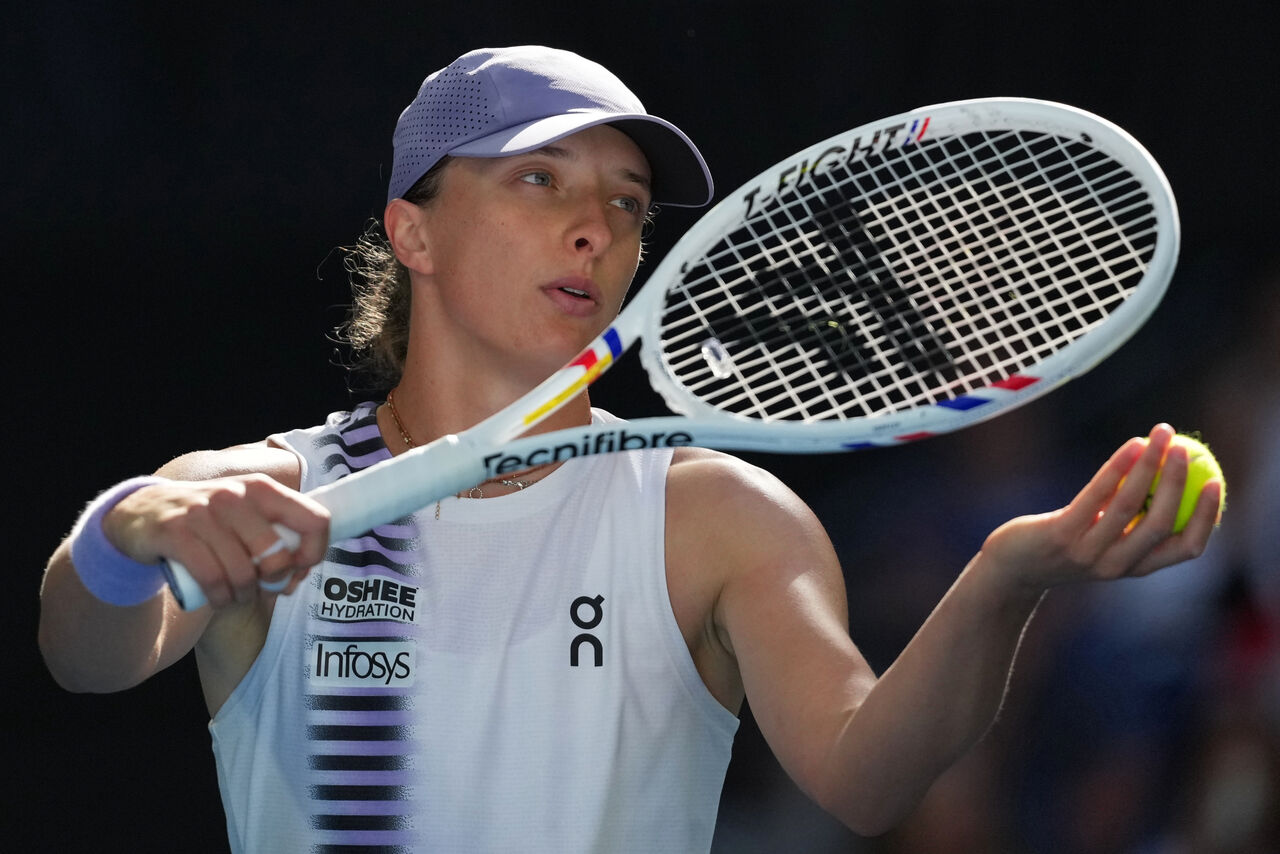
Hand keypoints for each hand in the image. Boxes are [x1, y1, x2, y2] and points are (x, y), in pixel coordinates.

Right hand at [104, 475, 329, 607]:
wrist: (141, 512)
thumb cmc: (208, 521)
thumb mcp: (246, 515)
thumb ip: (277, 536)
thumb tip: (300, 571)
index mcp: (263, 489)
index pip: (316, 519)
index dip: (315, 552)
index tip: (299, 568)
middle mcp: (235, 496)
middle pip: (277, 554)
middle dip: (275, 581)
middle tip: (263, 588)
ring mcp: (203, 512)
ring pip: (243, 571)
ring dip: (244, 594)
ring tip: (238, 595)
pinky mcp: (174, 532)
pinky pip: (211, 577)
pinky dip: (220, 597)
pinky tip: (219, 598)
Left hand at [980, 424, 1221, 591]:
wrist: (1013, 567)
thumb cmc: (1067, 544)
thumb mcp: (1106, 537)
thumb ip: (1136, 519)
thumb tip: (1171, 477)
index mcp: (1136, 566)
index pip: (1186, 548)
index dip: (1208, 517)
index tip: (1217, 482)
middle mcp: (1117, 564)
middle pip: (1161, 523)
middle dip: (1178, 482)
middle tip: (1185, 448)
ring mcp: (1088, 551)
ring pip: (1130, 505)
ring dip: (1150, 465)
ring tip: (1160, 435)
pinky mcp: (1061, 534)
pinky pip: (1096, 495)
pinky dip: (1118, 468)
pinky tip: (1132, 445)